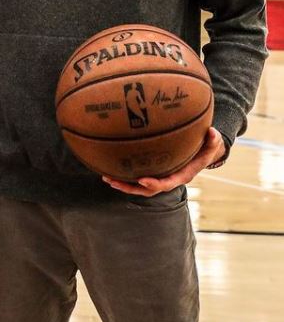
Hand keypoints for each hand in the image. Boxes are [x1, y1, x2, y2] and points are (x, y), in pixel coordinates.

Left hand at [101, 127, 226, 196]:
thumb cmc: (206, 147)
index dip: (154, 183)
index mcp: (181, 175)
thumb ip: (213, 141)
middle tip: (114, 181)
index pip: (167, 183)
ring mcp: (160, 176)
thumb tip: (213, 132)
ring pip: (140, 186)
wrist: (203, 151)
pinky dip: (125, 176)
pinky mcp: (153, 171)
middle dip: (131, 187)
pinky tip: (110, 170)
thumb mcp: (212, 144)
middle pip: (148, 189)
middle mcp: (169, 179)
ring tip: (107, 178)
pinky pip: (137, 177)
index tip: (142, 179)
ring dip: (123, 184)